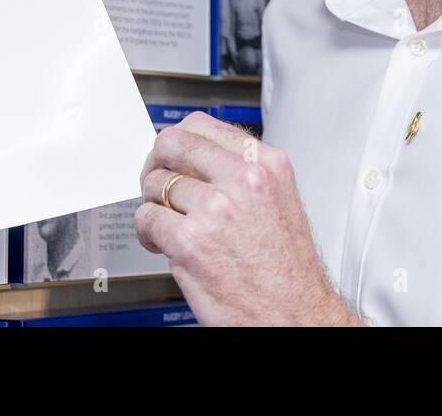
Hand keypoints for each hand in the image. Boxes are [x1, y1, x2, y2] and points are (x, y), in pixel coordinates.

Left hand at [135, 112, 360, 325]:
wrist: (294, 316)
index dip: (179, 142)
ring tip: (166, 223)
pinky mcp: (190, 242)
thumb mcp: (278, 200)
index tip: (173, 157)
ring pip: (155, 183)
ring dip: (153, 204)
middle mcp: (244, 180)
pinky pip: (146, 219)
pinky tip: (163, 244)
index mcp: (266, 164)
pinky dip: (147, 233)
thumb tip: (198, 158)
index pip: (202, 125)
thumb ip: (241, 173)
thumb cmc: (286, 271)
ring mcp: (216, 209)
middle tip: (157, 184)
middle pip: (172, 143)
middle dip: (157, 164)